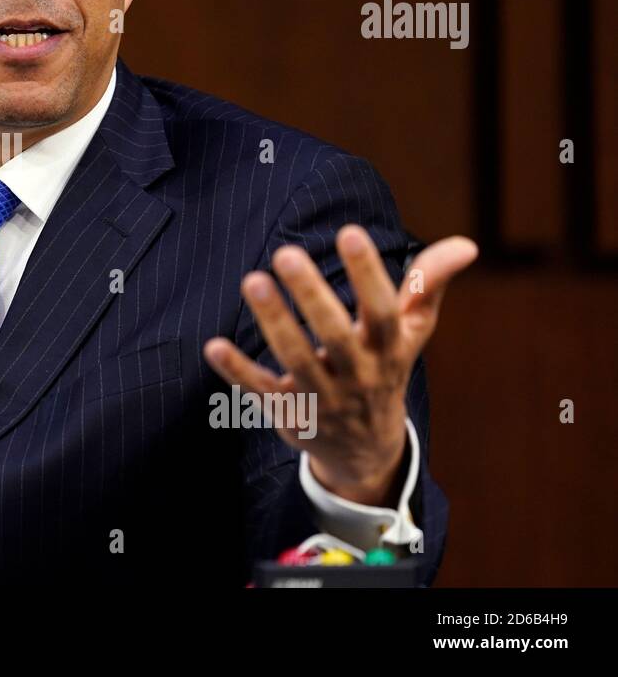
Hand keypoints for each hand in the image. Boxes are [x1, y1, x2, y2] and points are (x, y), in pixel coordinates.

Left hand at [203, 225, 476, 505]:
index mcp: (389, 349)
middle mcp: (358, 374)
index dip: (369, 274)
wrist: (366, 449)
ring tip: (253, 281)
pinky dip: (237, 371)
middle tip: (286, 253)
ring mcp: (322, 397)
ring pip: (296, 361)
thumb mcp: (411, 331)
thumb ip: (428, 284)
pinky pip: (260, 391)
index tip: (351, 232)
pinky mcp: (289, 413)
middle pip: (336, 335)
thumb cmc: (385, 367)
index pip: (383, 310)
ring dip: (274, 323)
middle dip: (313, 295)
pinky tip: (213, 345)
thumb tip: (468, 245)